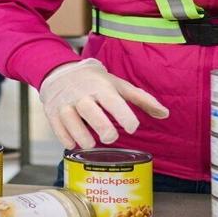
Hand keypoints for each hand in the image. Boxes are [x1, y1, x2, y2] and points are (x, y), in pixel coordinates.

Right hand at [38, 58, 169, 148]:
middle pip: (90, 111)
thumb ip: (141, 100)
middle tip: (111, 137)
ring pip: (71, 120)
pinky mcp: (52, 112)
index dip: (123, 115)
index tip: (132, 128)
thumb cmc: (95, 82)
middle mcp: (82, 94)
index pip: (112, 100)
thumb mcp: (118, 86)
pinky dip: (66, 138)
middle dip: (102, 127)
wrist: (61, 72)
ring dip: (82, 136)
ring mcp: (65, 103)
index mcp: (101, 87)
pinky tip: (74, 144)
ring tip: (91, 143)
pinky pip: (58, 128)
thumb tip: (165, 113)